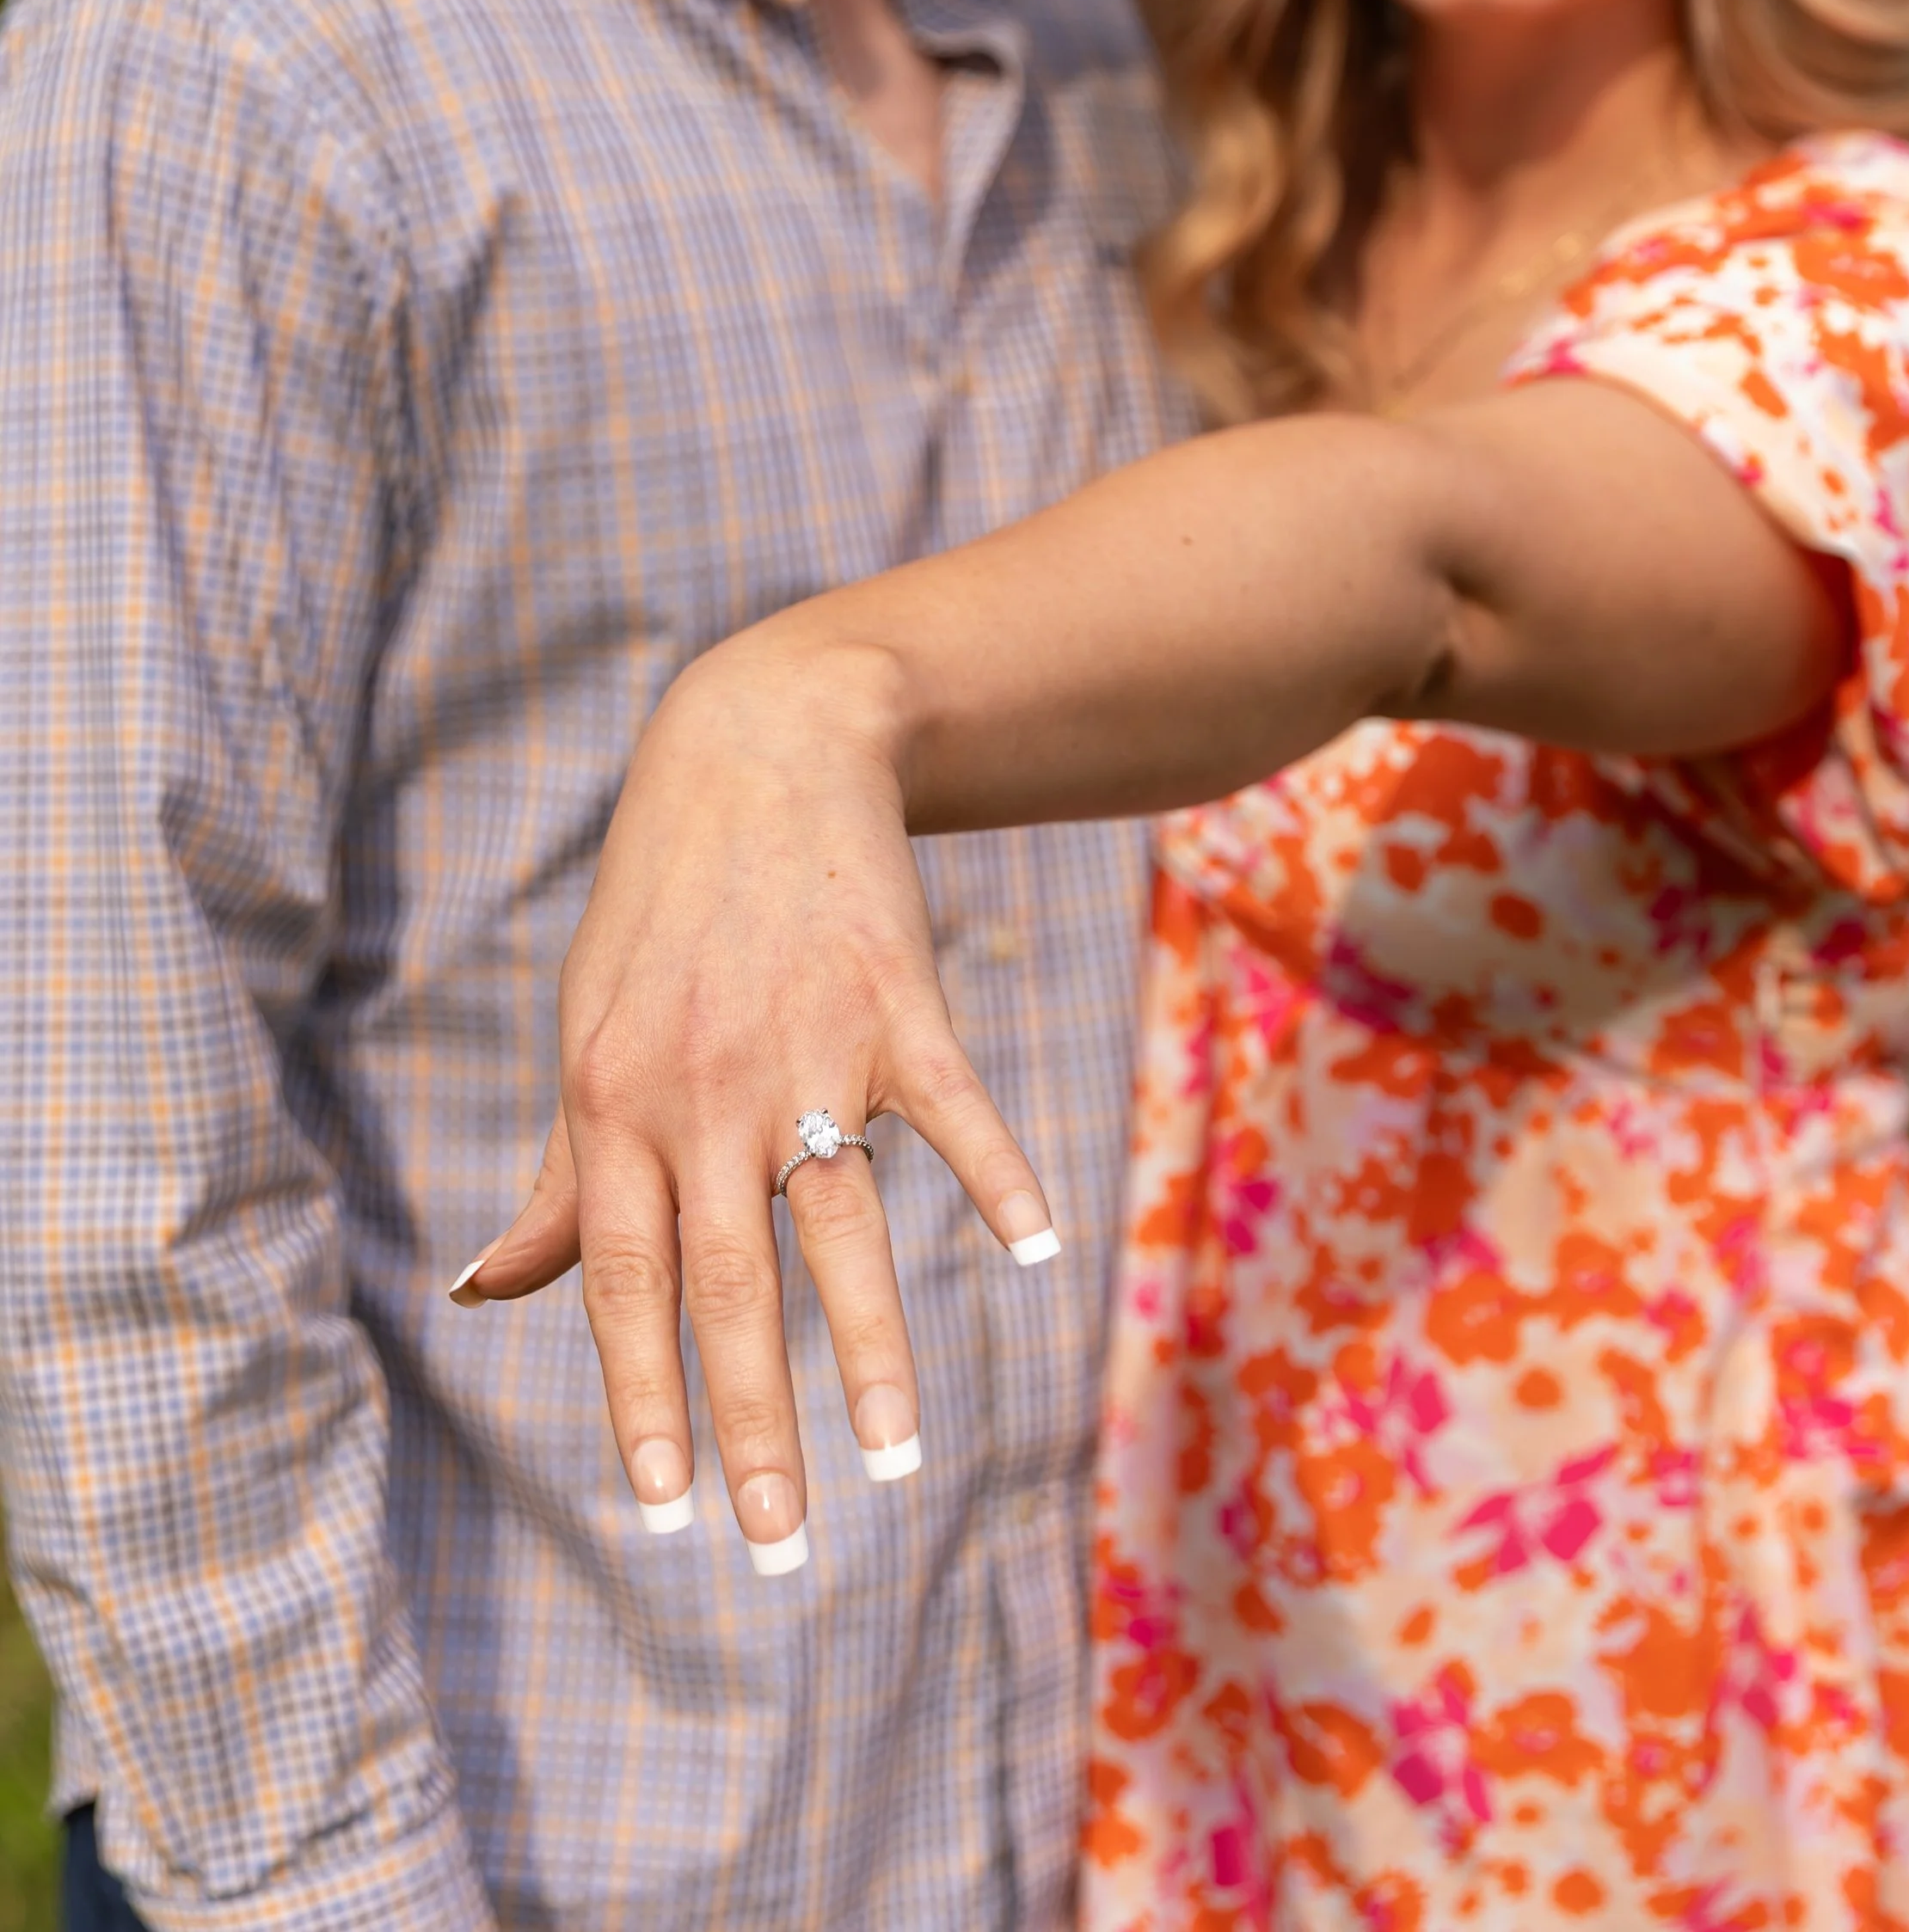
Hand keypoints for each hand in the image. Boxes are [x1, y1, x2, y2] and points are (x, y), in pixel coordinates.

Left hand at [448, 643, 1057, 1568]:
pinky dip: (996, 1179)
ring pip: (840, 1223)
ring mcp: (807, 1045)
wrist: (759, 756)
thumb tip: (483, 1291)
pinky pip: (952, 1110)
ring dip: (871, 1350)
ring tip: (896, 1461)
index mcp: (613, 1107)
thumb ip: (557, 1176)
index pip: (625, 1287)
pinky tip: (1028, 1255)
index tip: (666, 1519)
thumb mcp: (587, 1037)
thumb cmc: (660, 919)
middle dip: (754, 1427)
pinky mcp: (899, 1002)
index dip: (642, 1404)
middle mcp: (702, 1089)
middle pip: (730, 1284)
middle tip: (783, 1548)